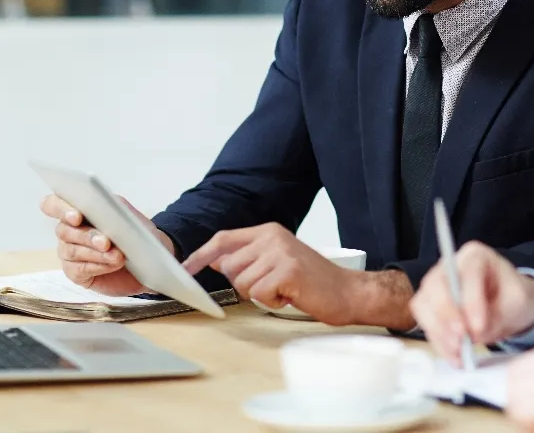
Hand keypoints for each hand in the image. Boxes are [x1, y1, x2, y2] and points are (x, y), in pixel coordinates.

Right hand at [40, 193, 174, 296]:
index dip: (60, 209)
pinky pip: (79, 269)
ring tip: (117, 255)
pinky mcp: (75, 272)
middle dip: (87, 236)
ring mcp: (69, 252)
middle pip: (63, 230)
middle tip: (106, 242)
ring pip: (72, 251)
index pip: (53, 205)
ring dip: (96, 253)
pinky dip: (99, 266)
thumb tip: (103, 205)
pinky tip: (113, 264)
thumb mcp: (127, 214)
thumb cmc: (134, 232)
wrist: (147, 258)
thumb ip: (113, 207)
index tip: (76, 217)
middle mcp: (68, 230)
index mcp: (77, 210)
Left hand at [182, 223, 363, 325]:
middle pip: (229, 266)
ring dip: (261, 294)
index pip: (224, 239)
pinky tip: (290, 295)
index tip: (186, 268)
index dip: (202, 255)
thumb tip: (216, 260)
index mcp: (269, 231)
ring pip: (242, 282)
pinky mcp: (287, 270)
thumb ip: (249, 257)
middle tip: (272, 286)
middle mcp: (273, 237)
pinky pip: (259, 294)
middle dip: (244, 284)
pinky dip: (272, 302)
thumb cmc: (313, 281)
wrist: (347, 291)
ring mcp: (280, 252)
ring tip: (284, 290)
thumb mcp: (278, 261)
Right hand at [410, 241, 533, 364]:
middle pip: (436, 284)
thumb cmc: (512, 296)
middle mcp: (450, 265)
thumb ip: (499, 315)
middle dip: (447, 315)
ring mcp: (436, 284)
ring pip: (424, 304)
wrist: (507, 304)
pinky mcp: (430, 305)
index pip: (468, 273)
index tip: (479, 327)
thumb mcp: (517, 302)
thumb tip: (475, 334)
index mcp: (476, 256)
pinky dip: (438, 341)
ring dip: (439, 331)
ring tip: (458, 352)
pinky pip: (425, 322)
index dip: (471, 301)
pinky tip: (454, 355)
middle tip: (461, 340)